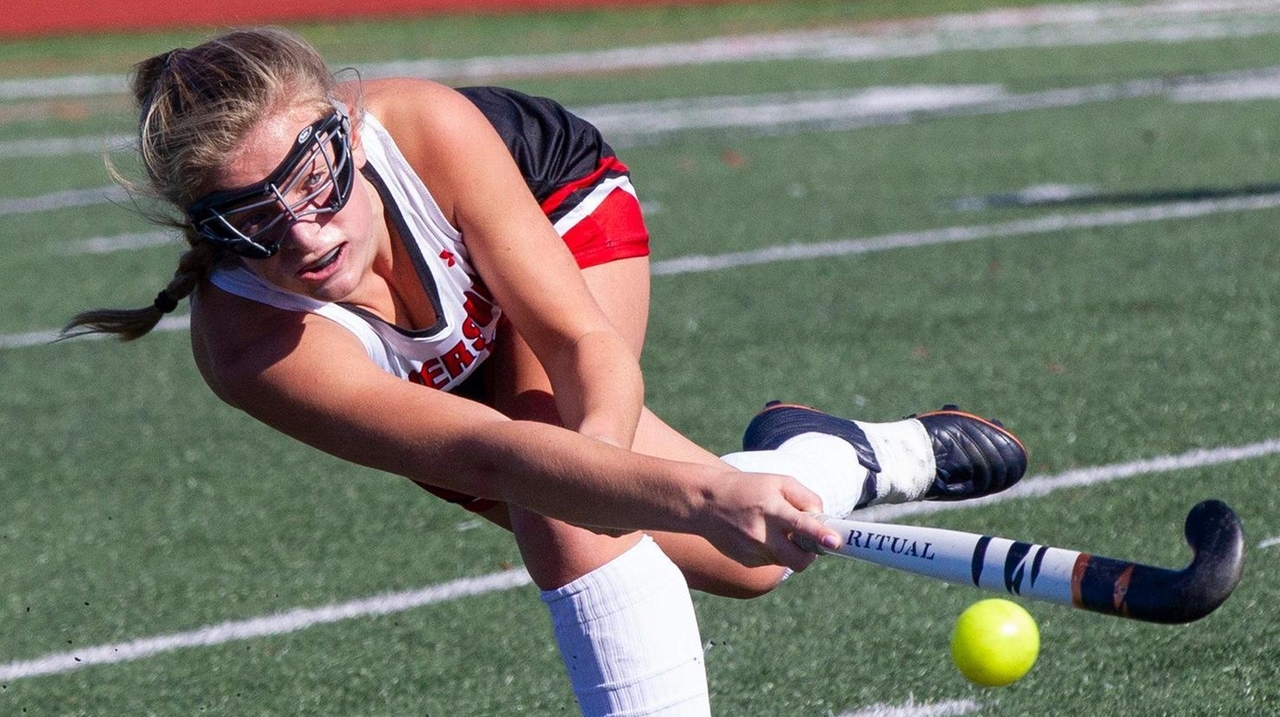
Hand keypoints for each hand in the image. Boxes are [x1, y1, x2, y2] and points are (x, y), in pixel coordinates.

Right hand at [695, 470, 841, 571]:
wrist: (705, 502)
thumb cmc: (748, 488)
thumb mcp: (779, 482)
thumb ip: (806, 498)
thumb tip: (823, 521)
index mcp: (772, 510)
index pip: (801, 525)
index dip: (820, 534)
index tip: (835, 541)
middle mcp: (762, 534)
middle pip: (798, 559)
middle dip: (811, 555)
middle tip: (809, 542)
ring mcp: (753, 551)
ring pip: (786, 560)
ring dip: (789, 548)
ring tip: (773, 528)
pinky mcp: (746, 561)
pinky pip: (771, 561)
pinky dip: (773, 550)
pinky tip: (757, 534)